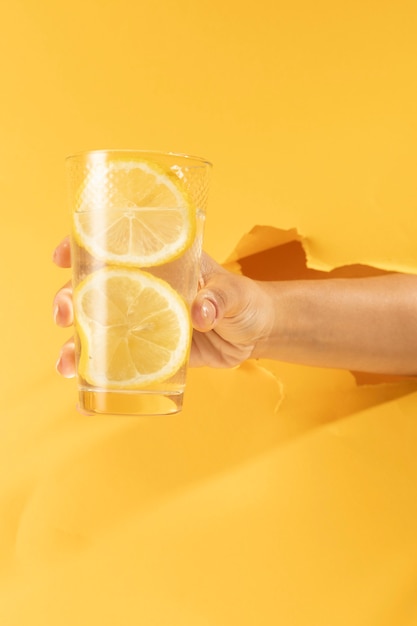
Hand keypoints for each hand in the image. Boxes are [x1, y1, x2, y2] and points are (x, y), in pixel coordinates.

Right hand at [53, 238, 271, 374]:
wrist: (255, 334)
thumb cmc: (245, 301)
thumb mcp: (236, 293)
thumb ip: (220, 298)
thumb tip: (200, 312)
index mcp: (160, 264)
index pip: (115, 247)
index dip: (82, 248)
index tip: (62, 257)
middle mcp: (144, 290)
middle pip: (94, 290)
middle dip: (68, 299)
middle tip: (63, 314)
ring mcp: (143, 323)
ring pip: (98, 329)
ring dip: (75, 344)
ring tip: (66, 364)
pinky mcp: (150, 353)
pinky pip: (120, 364)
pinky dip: (99, 379)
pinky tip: (83, 395)